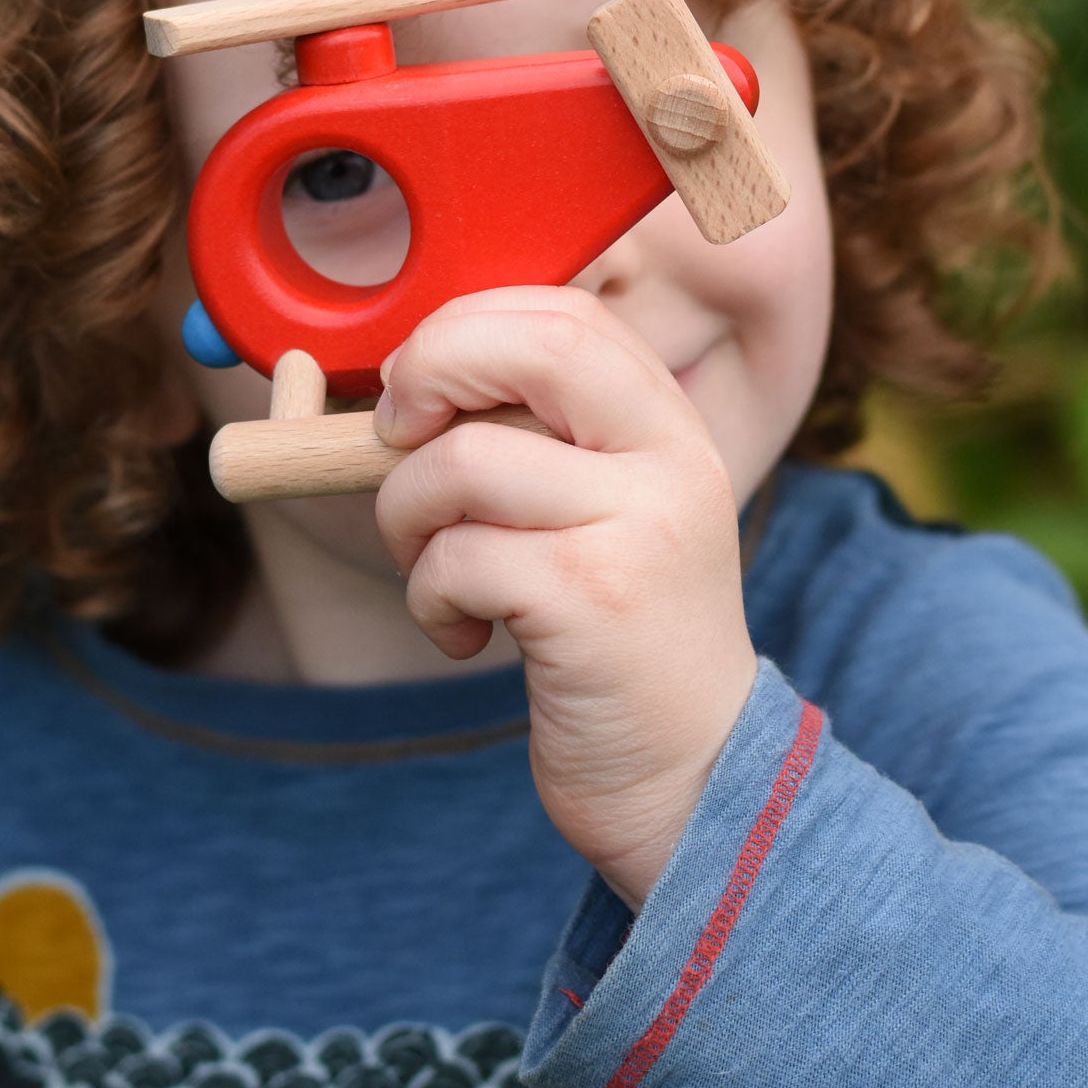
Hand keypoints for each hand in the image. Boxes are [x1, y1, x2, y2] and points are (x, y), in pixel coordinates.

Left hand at [373, 286, 760, 911]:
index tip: (418, 386)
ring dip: (405, 517)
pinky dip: (428, 600)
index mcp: (666, 422)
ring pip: (463, 462)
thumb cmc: (613, 635)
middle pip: (534, 346)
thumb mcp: (600, 511)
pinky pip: (456, 560)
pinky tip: (465, 635)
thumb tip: (402, 381)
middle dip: (429, 372)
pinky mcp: (595, 604)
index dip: (467, 326)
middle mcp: (670, 458)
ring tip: (434, 572)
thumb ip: (535, 437)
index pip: (565, 311)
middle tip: (394, 433)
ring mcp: (640, 528)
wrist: (694, 776)